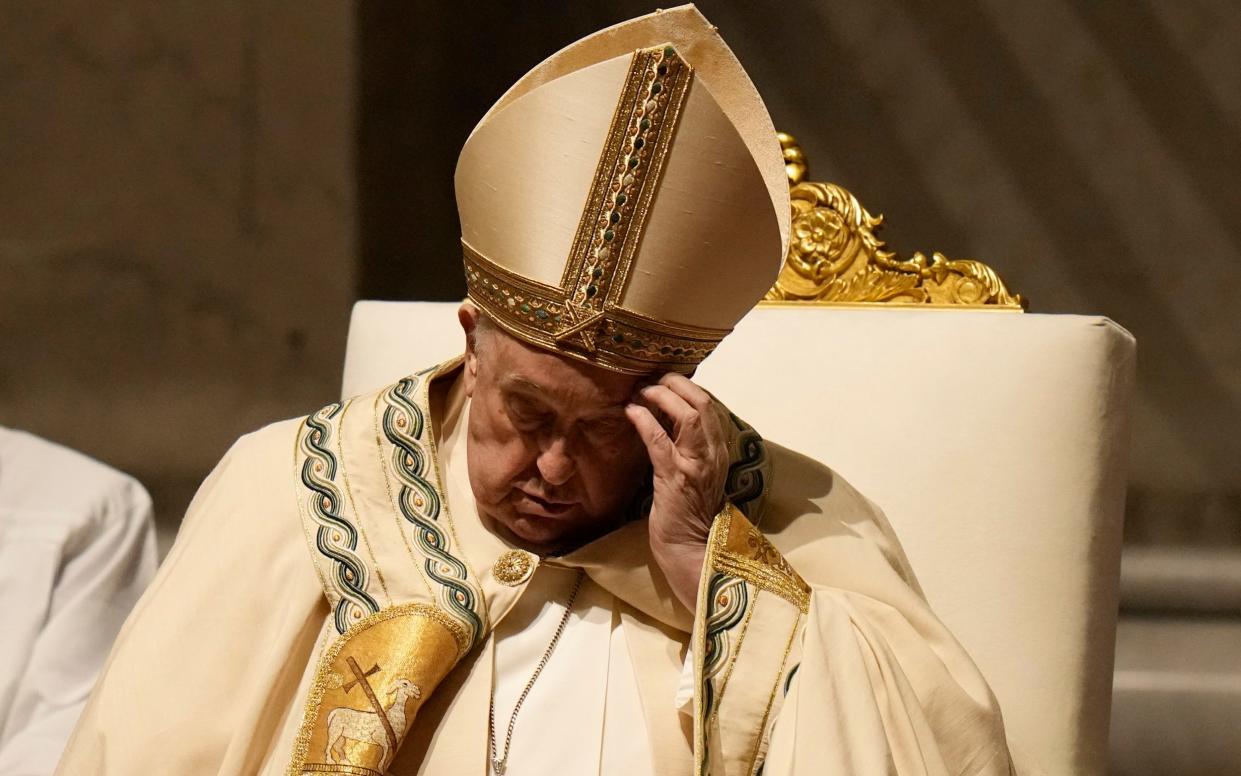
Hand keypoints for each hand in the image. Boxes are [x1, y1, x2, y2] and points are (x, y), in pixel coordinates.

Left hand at [625, 373, 730, 611]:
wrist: (690, 549)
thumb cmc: (687, 512)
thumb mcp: (694, 471)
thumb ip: (686, 444)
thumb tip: (663, 414)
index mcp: (719, 450)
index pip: (710, 405)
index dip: (687, 387)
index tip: (665, 380)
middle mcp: (714, 453)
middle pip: (702, 402)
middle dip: (676, 384)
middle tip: (652, 379)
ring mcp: (696, 464)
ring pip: (688, 415)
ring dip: (662, 396)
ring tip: (643, 390)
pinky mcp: (675, 477)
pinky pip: (660, 440)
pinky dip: (645, 421)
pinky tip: (631, 411)